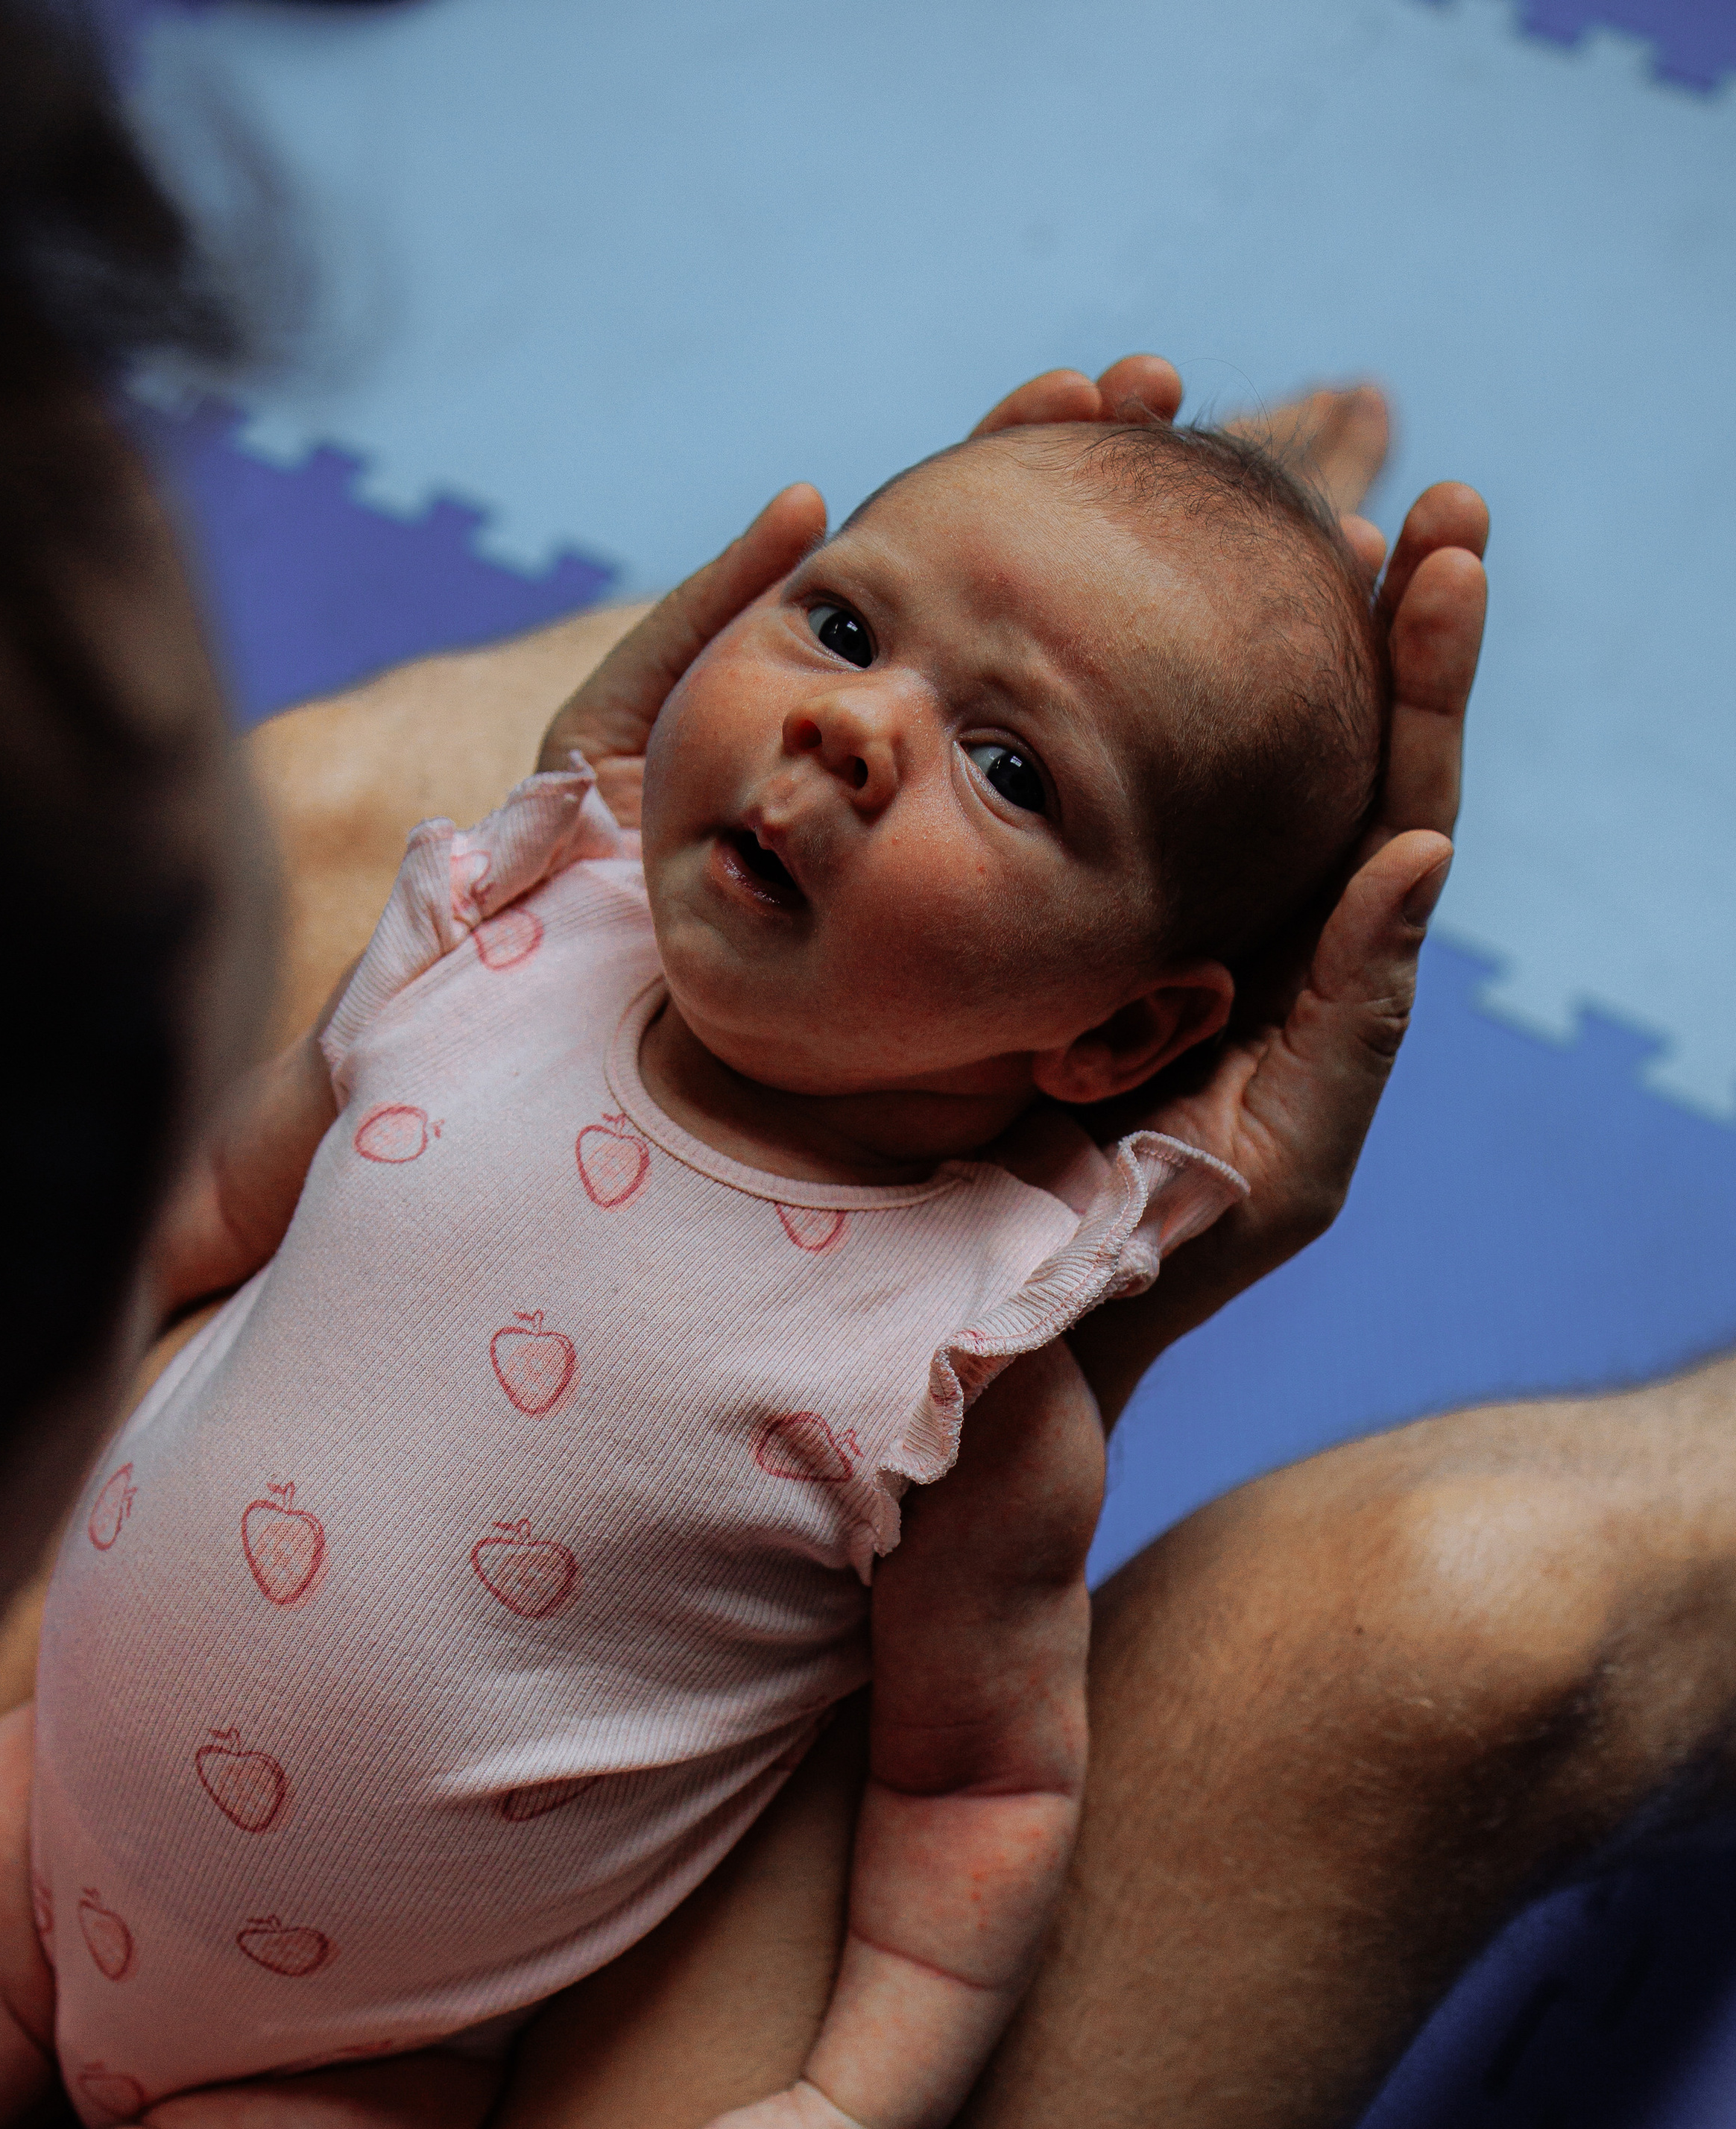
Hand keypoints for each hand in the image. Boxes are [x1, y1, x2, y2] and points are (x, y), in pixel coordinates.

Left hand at [533, 354, 1194, 827]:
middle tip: (1160, 388)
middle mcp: (914, 726)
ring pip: (1059, 684)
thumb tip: (811, 498)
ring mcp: (948, 794)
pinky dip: (1119, 745)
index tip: (1092, 384)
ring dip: (1141, 577)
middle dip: (1105, 481)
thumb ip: (713, 608)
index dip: (1018, 453)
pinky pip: (1046, 808)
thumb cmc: (593, 862)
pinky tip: (1204, 656)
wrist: (610, 1006)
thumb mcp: (632, 714)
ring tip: (1214, 481)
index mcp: (851, 671)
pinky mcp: (967, 882)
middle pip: (1028, 587)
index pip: (951, 541)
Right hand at [1073, 481, 1487, 1424]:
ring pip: (1186, 744)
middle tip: (1383, 485)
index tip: (1445, 536)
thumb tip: (1422, 853)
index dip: (1424, 670)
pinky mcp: (1026, 923)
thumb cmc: (1152, 1267)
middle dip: (1354, 607)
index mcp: (1307, 971)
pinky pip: (1055, 784)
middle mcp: (1231, 925)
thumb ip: (1354, 1018)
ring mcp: (1129, 918)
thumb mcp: (1284, 1161)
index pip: (1388, 792)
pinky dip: (1073, 682)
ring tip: (1227, 481)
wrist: (1003, 1327)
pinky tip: (1063, 591)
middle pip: (1310, 739)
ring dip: (1217, 615)